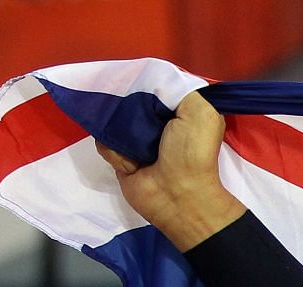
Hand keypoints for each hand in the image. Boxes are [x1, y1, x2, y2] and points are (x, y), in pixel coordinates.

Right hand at [95, 89, 244, 251]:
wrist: (176, 195)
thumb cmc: (191, 153)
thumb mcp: (200, 110)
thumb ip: (178, 85)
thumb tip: (152, 75)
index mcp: (178, 108)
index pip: (150, 81)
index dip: (140, 79)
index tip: (135, 82)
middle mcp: (157, 121)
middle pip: (126, 96)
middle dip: (125, 103)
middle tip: (134, 116)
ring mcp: (136, 137)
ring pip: (111, 117)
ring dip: (119, 130)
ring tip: (138, 148)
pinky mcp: (119, 154)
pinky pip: (103, 139)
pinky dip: (114, 150)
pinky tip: (132, 165)